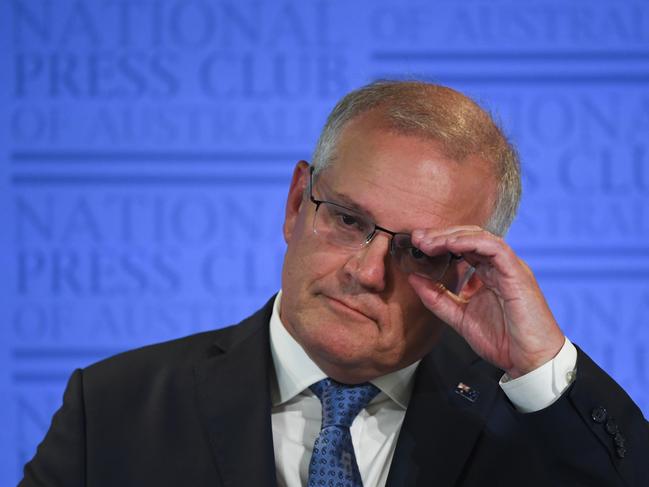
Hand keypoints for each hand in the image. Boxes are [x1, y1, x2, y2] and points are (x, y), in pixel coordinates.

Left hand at [409, 226, 564, 377]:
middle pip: (468, 236)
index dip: (439, 241)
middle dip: (441, 234)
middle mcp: (498, 267)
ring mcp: (509, 268)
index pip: (463, 246)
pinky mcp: (517, 273)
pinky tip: (450, 244)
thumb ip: (437, 298)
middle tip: (417, 238)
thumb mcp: (459, 317)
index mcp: (487, 274)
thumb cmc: (503, 341)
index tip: (416, 244)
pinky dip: (471, 242)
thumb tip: (413, 278)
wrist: (531, 362)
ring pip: (480, 237)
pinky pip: (494, 248)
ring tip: (428, 242)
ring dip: (451, 236)